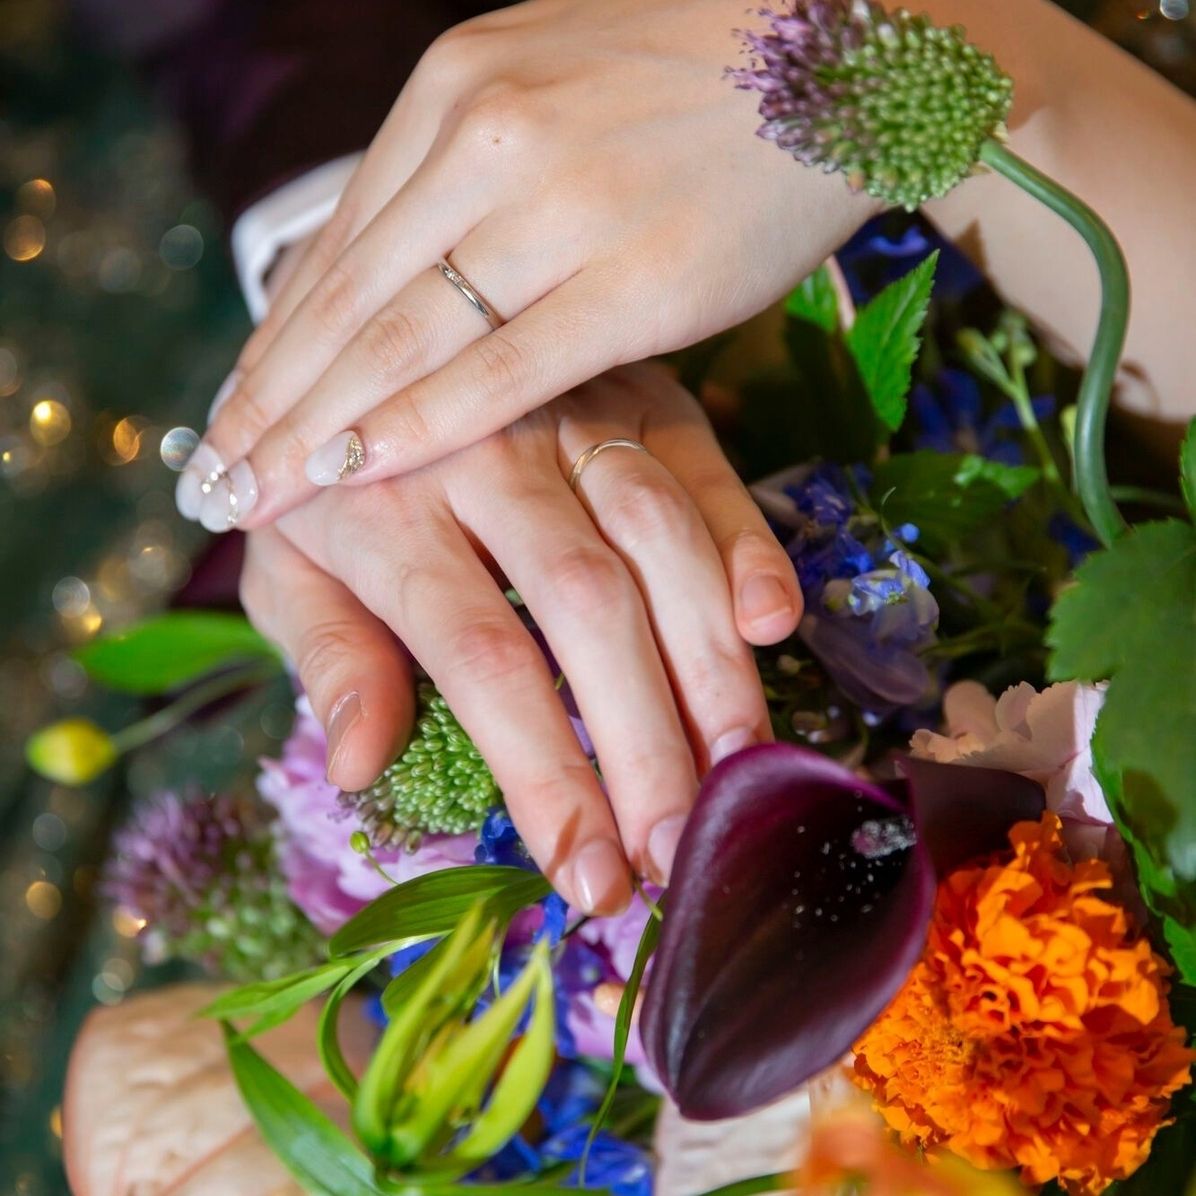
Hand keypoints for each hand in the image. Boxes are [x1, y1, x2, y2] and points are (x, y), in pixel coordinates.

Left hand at [175, 0, 879, 533]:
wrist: (841, 47)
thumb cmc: (693, 80)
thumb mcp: (547, 87)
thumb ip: (466, 173)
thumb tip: (404, 270)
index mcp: (454, 91)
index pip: (336, 246)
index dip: (275, 343)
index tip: (233, 413)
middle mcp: (486, 141)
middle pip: (347, 302)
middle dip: (270, 403)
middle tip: (215, 477)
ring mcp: (558, 208)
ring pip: (402, 339)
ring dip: (319, 427)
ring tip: (258, 494)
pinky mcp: (634, 279)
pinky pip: (502, 369)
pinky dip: (422, 426)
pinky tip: (360, 471)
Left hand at [239, 362, 801, 913]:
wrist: (368, 337)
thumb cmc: (324, 485)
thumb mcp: (288, 569)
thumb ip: (329, 656)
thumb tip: (361, 767)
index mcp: (387, 509)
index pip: (481, 658)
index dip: (543, 774)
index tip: (589, 877)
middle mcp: (487, 452)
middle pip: (584, 603)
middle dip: (643, 738)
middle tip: (678, 849)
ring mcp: (570, 415)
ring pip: (659, 536)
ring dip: (710, 660)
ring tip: (739, 768)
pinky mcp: (638, 396)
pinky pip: (705, 467)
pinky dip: (746, 544)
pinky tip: (771, 625)